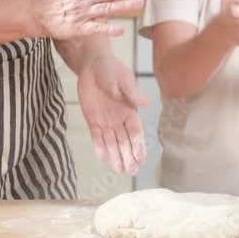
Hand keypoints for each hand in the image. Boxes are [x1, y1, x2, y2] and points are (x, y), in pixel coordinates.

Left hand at [76, 56, 149, 174]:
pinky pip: (97, 138)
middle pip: (125, 142)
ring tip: (120, 171)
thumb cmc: (111, 70)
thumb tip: (146, 103)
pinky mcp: (93, 121)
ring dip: (116, 157)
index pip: (136, 133)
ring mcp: (106, 122)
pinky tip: (103, 159)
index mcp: (130, 111)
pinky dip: (100, 148)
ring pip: (112, 143)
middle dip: (128, 157)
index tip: (141, 159)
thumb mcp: (124, 80)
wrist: (92, 66)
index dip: (139, 146)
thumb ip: (133, 93)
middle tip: (131, 171)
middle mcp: (119, 120)